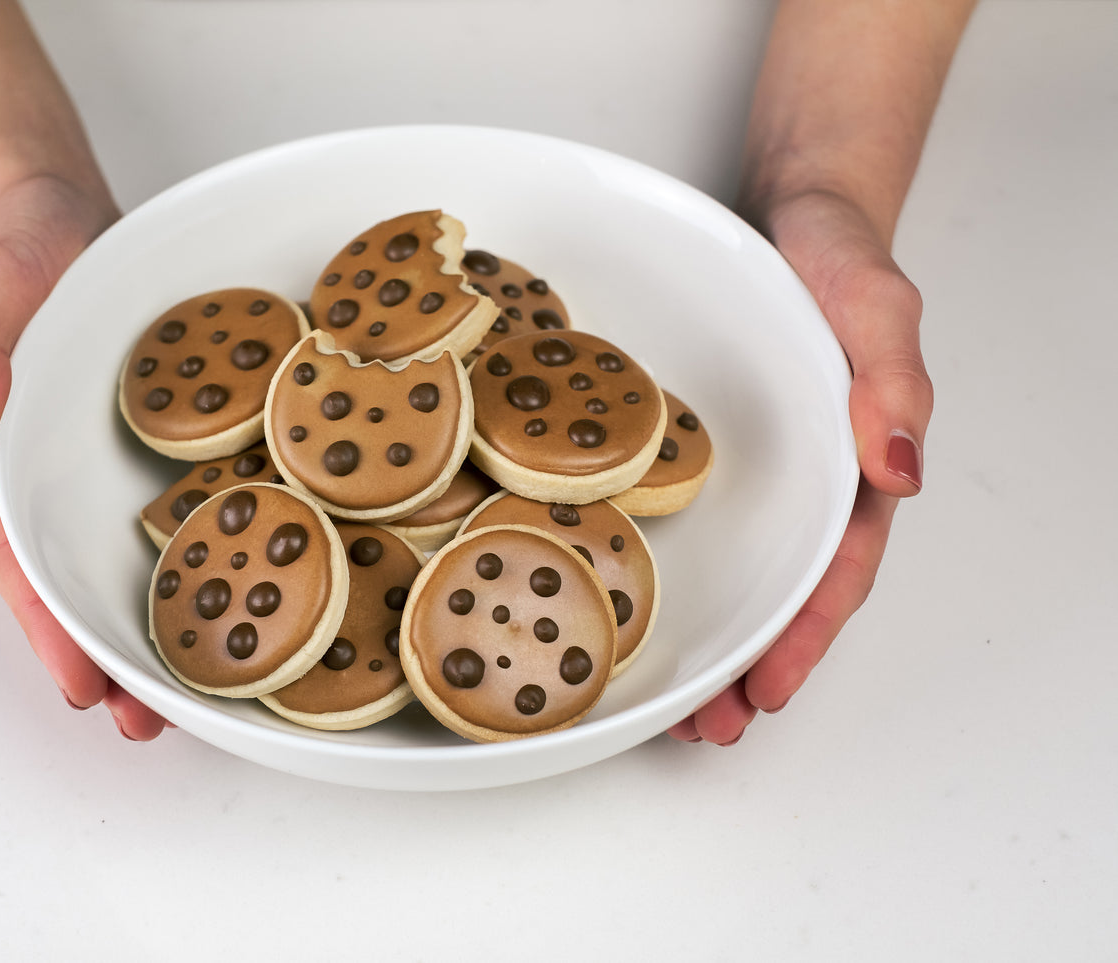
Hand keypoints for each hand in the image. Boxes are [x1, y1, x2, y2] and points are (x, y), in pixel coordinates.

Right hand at [0, 173, 170, 740]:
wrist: (72, 216)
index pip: (23, 559)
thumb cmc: (20, 251)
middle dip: (109, 657)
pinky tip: (249, 586)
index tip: (79, 687)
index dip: (50, 627)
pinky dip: (210, 550)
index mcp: (15, 459)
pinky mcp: (172, 441)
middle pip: (81, 583)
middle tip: (146, 724)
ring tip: (200, 696)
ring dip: (161, 625)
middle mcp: (66, 477)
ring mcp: (117, 465)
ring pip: (134, 560)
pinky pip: (188, 503)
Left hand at [666, 188, 931, 744]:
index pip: (837, 570)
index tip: (767, 692)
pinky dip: (666, 568)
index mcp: (855, 465)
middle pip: (784, 593)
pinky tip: (624, 596)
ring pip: (738, 570)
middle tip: (707, 730)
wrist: (791, 210)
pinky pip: (686, 516)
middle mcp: (804, 481)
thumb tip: (899, 472)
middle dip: (750, 667)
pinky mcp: (703, 446)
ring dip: (710, 639)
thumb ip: (892, 382)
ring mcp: (756, 469)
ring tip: (671, 706)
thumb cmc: (840, 255)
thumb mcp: (876, 305)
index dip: (805, 636)